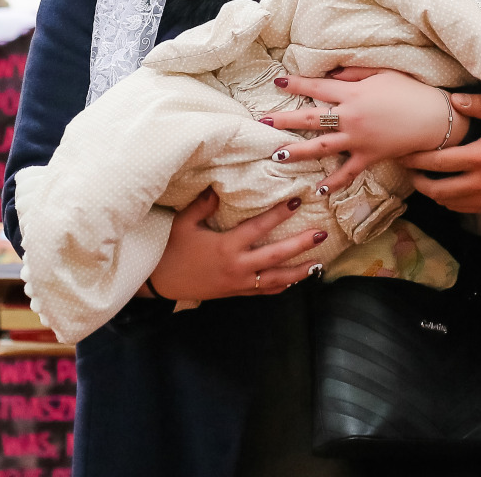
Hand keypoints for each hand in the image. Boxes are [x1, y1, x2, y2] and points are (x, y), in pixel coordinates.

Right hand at [146, 188, 325, 300]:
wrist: (159, 284)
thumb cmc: (170, 250)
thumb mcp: (183, 224)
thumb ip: (202, 204)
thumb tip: (218, 187)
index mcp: (226, 247)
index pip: (259, 228)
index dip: (279, 214)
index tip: (297, 200)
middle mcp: (237, 267)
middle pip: (276, 256)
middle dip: (300, 245)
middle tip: (321, 233)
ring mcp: (238, 283)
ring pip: (276, 279)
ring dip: (299, 272)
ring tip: (319, 263)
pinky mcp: (236, 292)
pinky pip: (264, 291)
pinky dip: (282, 286)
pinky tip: (294, 281)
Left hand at [261, 70, 466, 196]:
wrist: (436, 119)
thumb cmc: (411, 92)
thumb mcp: (383, 74)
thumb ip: (354, 73)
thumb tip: (332, 74)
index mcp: (353, 94)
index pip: (317, 88)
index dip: (297, 84)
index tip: (278, 82)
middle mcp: (351, 117)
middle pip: (311, 119)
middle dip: (285, 120)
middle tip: (263, 121)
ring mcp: (359, 139)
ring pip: (322, 147)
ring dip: (299, 152)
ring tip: (278, 155)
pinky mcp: (370, 157)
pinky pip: (348, 172)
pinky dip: (334, 183)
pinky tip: (318, 190)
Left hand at [404, 93, 480, 212]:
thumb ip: (478, 104)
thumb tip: (451, 100)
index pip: (438, 162)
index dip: (416, 160)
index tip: (401, 154)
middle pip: (437, 189)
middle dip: (416, 180)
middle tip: (406, 167)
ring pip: (446, 202)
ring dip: (430, 190)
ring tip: (420, 175)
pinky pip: (459, 208)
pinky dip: (446, 199)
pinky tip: (441, 184)